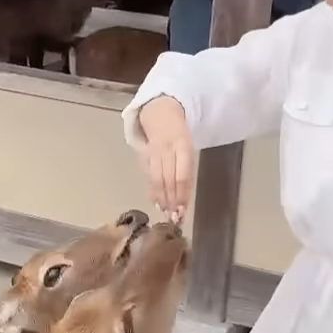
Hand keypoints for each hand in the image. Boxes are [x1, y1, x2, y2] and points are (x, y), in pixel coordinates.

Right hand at [138, 96, 194, 221]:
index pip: (181, 175)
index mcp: (182, 146)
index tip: (183, 210)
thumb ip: (186, 171)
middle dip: (171, 201)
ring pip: (157, 180)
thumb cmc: (179, 136)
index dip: (181, 194)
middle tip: (174, 218)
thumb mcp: (188, 149)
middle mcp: (167, 149)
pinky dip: (152, 191)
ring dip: (161, 199)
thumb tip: (184, 200)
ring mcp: (153, 152)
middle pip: (168, 180)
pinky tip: (156, 203)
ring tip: (166, 213)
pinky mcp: (144, 156)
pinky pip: (148, 176)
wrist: (160, 114)